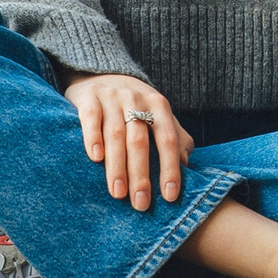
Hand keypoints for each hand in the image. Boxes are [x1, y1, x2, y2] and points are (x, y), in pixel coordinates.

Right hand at [63, 73, 191, 211]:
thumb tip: (187, 167)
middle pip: (140, 141)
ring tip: (118, 193)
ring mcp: (112, 97)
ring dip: (117, 166)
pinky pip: (91, 118)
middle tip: (140, 204)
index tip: (170, 197)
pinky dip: (93, 138)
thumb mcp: (160, 116)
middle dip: (141, 175)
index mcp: (159, 106)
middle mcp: (137, 100)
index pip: (167, 140)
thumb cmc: (137, 105)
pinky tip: (95, 158)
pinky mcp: (89, 98)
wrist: (103, 73)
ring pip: (116, 135)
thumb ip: (176, 138)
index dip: (170, 168)